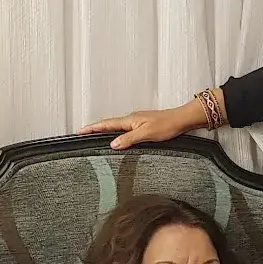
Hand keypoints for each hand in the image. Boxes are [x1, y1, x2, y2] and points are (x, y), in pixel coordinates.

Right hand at [79, 101, 205, 148]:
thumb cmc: (167, 125)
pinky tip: (118, 137)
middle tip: (83, 132)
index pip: (106, 124)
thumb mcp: (146, 134)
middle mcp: (132, 119)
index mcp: (130, 120)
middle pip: (109, 123)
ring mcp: (137, 121)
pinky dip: (117, 132)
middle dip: (95, 128)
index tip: (80, 130)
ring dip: (105, 129)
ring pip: (117, 126)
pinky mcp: (143, 125)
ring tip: (95, 134)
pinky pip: (125, 128)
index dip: (92, 128)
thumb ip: (129, 139)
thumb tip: (113, 144)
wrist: (182, 120)